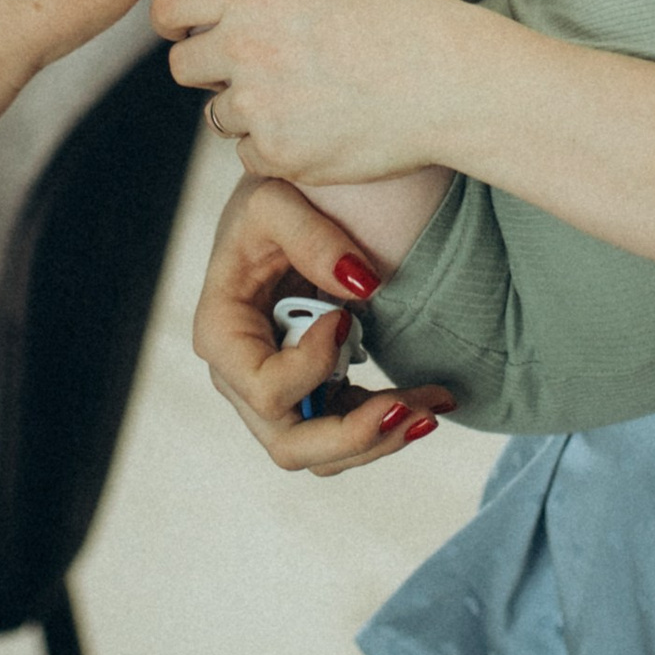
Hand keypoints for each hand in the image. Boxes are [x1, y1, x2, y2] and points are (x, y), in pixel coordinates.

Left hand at [156, 0, 478, 185]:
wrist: (457, 83)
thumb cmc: (421, 13)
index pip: (168, 6)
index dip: (175, 18)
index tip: (188, 27)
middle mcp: (244, 44)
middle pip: (181, 66)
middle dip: (207, 67)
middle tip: (245, 68)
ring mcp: (259, 105)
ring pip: (216, 116)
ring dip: (242, 109)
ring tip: (289, 101)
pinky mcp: (280, 154)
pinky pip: (248, 156)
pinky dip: (269, 148)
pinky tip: (308, 131)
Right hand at [192, 176, 453, 471]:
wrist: (281, 213)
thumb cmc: (268, 201)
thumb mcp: (276, 200)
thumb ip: (310, 236)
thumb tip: (362, 286)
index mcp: (222, 334)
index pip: (265, 386)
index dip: (310, 367)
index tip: (345, 317)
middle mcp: (240, 377)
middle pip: (290, 445)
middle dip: (355, 436)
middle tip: (409, 410)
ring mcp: (276, 393)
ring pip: (323, 455)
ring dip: (382, 437)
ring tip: (432, 407)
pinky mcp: (311, 394)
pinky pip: (346, 433)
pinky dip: (389, 424)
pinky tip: (431, 401)